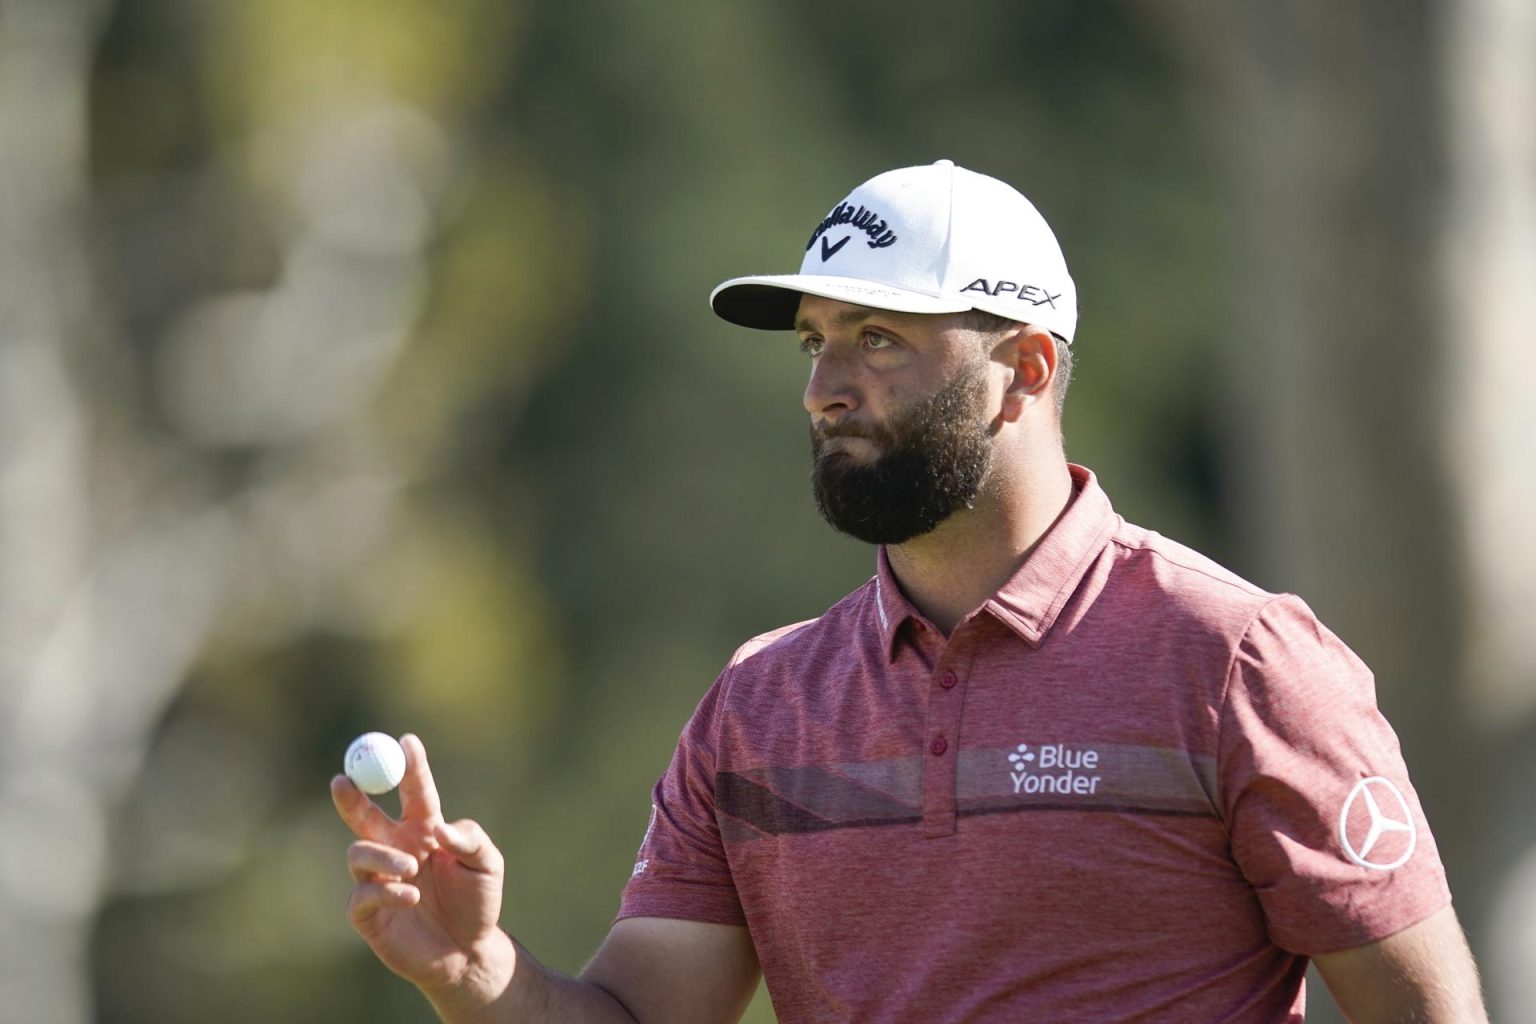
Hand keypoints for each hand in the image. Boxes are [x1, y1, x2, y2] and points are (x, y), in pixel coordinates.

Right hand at [332, 734, 512, 998]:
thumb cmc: (479, 903)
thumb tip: (438, 828)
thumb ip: (470, 838)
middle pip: (365, 815)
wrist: (470, 952)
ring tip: (411, 869)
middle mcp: (397, 849)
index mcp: (425, 830)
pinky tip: (410, 896)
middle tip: (342, 779)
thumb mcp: (488, 864)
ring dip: (382, 856)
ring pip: (359, 852)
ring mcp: (380, 879)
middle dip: (352, 796)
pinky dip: (385, 891)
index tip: (407, 741)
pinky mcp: (369, 913)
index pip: (413, 792)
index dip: (409, 766)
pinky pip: (362, 893)